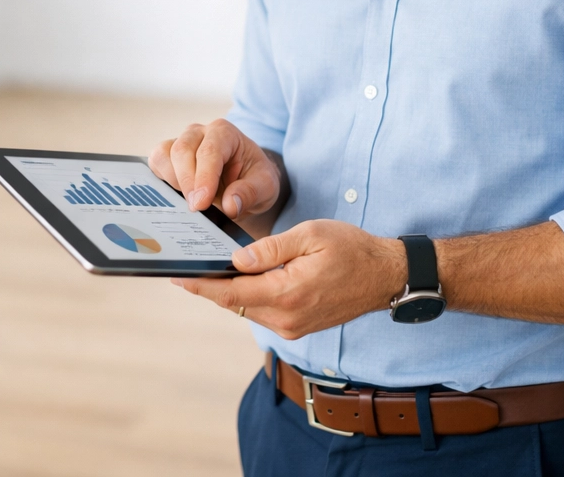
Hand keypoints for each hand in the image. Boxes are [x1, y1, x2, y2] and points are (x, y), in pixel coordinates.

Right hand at [149, 119, 283, 226]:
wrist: (245, 179)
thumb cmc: (253, 178)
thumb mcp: (265, 186)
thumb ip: (250, 193)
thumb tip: (231, 205)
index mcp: (225, 133)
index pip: (209, 151)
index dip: (203, 178)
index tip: (201, 204)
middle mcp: (200, 132)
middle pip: (182, 150)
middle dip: (186, 182)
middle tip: (196, 209)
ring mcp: (181, 142)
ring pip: (164, 155)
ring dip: (174, 181)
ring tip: (191, 201)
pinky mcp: (168, 156)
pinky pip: (156, 163)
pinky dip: (162, 181)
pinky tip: (178, 196)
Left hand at [171, 219, 406, 340]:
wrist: (386, 277)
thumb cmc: (352, 249)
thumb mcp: (310, 235)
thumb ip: (271, 248)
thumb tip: (236, 258)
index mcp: (287, 293)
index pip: (231, 292)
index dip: (201, 285)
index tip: (177, 277)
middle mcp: (287, 318)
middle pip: (234, 303)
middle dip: (208, 286)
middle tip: (184, 268)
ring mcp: (292, 327)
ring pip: (246, 309)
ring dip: (227, 292)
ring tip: (205, 270)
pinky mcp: (298, 327)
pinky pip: (262, 313)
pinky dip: (247, 297)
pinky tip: (239, 279)